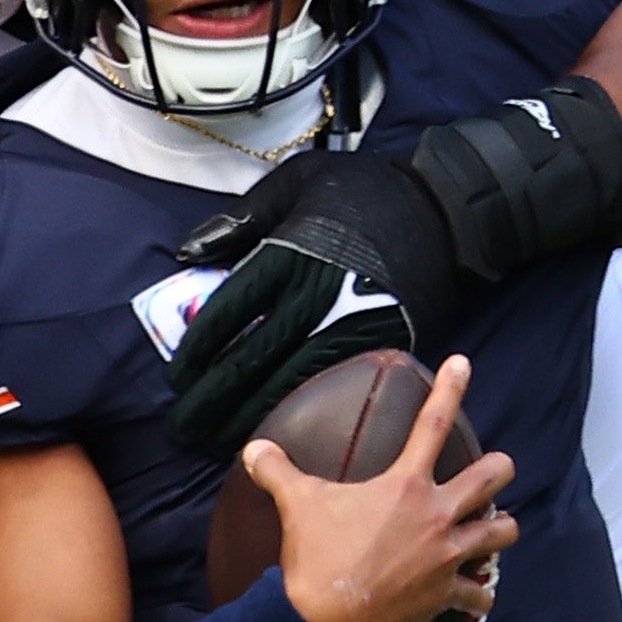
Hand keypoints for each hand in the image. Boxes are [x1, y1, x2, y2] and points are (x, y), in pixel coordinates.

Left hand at [167, 149, 461, 457]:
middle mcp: (312, 298)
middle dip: (210, 400)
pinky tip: (274, 430)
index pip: (226, 315)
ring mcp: (345, 327)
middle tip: (184, 427)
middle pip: (247, 361)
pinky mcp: (376, 345)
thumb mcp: (297, 181)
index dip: (196, 353)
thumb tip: (188, 253)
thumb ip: (242, 218)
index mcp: (287, 256)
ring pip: (284, 384)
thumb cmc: (366, 192)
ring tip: (216, 440)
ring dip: (245, 417)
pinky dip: (294, 411)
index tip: (177, 377)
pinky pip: (326, 387)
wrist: (443, 211)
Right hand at [246, 355, 515, 621]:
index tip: (463, 363)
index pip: (432, 422)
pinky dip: (480, 593)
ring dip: (501, 529)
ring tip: (497, 528)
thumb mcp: (295, 503)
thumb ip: (277, 470)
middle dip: (500, 469)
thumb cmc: (314, 556)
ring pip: (501, 533)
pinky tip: (478, 593)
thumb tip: (253, 449)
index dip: (450, 387)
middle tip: (497, 469)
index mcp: (405, 485)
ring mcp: (446, 556)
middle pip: (492, 477)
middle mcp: (436, 515)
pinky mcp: (446, 594)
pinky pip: (481, 593)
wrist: (321, 619)